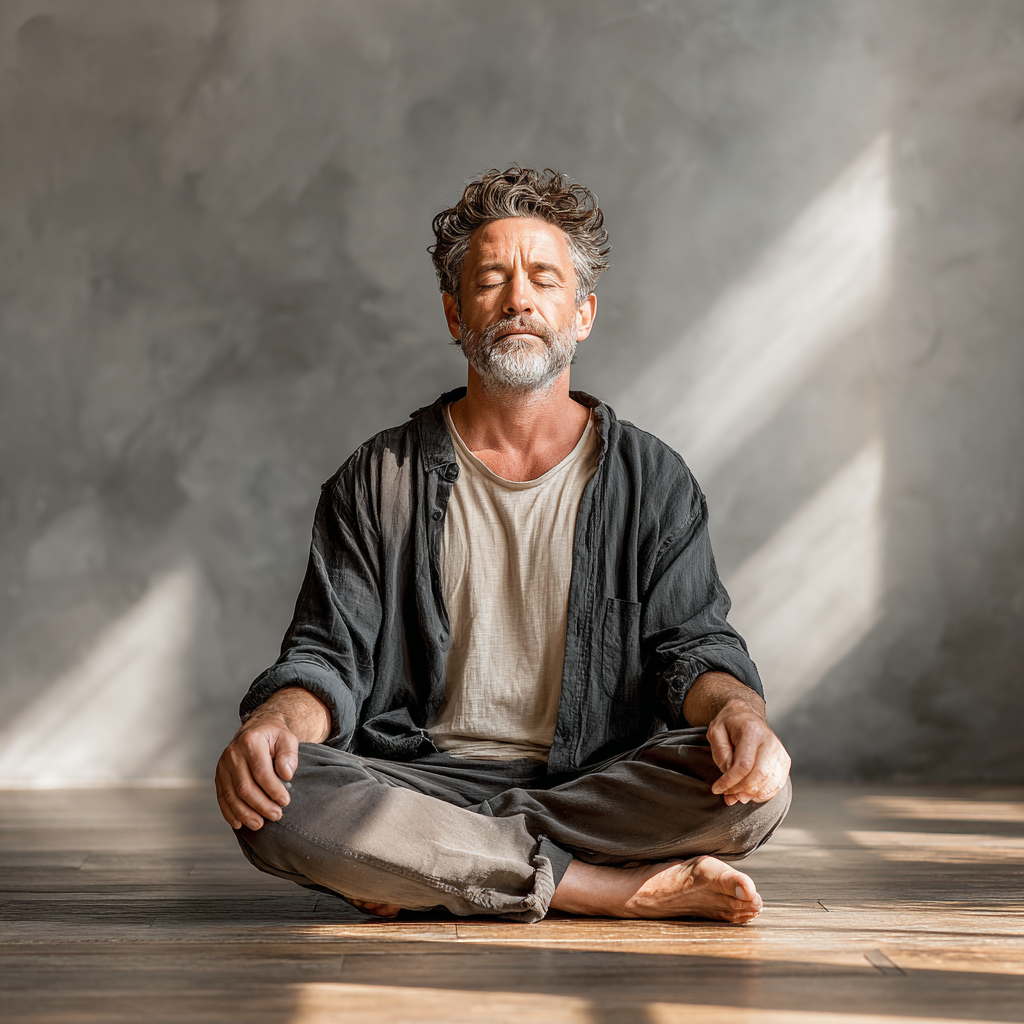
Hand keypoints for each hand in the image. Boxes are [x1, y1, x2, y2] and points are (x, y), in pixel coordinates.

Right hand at [215, 713, 297, 830]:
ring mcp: (223, 765)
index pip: (261, 772)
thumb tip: (286, 774)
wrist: (257, 729)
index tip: (285, 801)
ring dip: (245, 813)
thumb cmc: (275, 736)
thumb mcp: (287, 739)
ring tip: (260, 824)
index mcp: (250, 741)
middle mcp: (233, 753)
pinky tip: (239, 823)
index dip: (273, 790)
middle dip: (261, 805)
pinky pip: (222, 797)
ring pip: (232, 795)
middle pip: (245, 787)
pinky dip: (230, 812)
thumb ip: (289, 755)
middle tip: (276, 815)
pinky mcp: (219, 776)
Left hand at [707, 701, 790, 805]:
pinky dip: (765, 794)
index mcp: (752, 731)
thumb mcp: (715, 733)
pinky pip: (778, 783)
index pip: (744, 765)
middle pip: (759, 775)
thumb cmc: (728, 724)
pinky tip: (751, 794)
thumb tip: (729, 779)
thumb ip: (721, 755)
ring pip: (770, 782)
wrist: (745, 715)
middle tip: (728, 795)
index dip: (730, 781)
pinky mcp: (784, 760)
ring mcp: (780, 751)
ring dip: (753, 794)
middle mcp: (770, 741)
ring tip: (737, 796)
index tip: (717, 789)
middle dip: (741, 789)